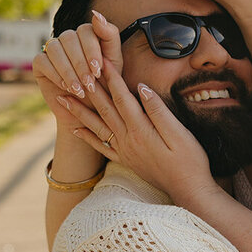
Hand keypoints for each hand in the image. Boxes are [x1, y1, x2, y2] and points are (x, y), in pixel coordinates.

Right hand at [34, 11, 122, 100]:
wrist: (89, 111)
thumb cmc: (105, 85)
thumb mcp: (113, 61)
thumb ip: (109, 35)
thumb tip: (96, 12)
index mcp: (87, 34)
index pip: (86, 30)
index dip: (91, 50)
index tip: (98, 71)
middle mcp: (68, 38)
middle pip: (69, 38)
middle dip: (80, 63)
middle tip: (89, 84)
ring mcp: (53, 48)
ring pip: (55, 48)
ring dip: (68, 70)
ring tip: (79, 89)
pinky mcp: (39, 62)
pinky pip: (42, 61)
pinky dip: (55, 74)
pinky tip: (65, 86)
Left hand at [61, 62, 224, 205]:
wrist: (188, 191)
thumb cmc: (190, 162)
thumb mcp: (180, 134)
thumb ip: (158, 111)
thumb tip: (141, 88)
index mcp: (141, 130)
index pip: (123, 98)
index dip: (113, 78)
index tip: (104, 61)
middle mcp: (128, 140)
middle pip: (105, 109)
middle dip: (90, 89)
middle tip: (74, 72)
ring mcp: (125, 151)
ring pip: (97, 126)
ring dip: (79, 111)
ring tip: (62, 99)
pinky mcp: (125, 161)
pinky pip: (101, 147)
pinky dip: (86, 137)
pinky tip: (75, 130)